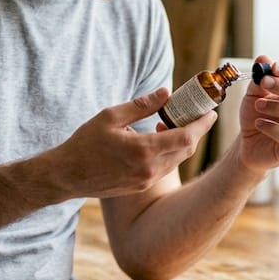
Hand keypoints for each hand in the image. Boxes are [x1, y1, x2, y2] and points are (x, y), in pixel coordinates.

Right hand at [51, 87, 214, 198]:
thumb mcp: (110, 117)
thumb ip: (141, 106)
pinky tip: (157, 139)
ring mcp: (145, 181)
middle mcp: (149, 169)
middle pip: (186, 150)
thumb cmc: (85, 143)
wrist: (67, 175)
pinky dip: (168, 152)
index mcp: (143, 150)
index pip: (186, 137)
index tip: (210, 112)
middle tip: (196, 114)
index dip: (202, 124)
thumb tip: (166, 93)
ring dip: (181, 142)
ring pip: (176, 160)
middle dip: (195, 131)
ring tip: (172, 123)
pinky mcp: (141, 187)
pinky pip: (164, 168)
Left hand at [236, 57, 278, 172]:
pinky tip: (259, 123)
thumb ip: (260, 78)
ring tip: (258, 106)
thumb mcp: (254, 94)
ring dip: (277, 107)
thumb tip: (263, 58)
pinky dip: (272, 128)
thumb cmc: (256, 115)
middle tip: (264, 82)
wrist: (247, 143)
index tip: (274, 67)